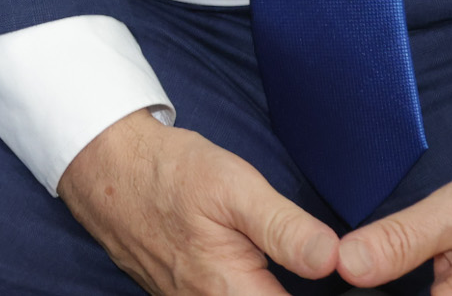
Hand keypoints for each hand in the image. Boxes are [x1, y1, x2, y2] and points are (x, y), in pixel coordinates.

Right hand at [57, 110, 339, 294]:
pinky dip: (248, 289)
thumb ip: (285, 229)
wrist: (106, 167)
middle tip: (314, 265)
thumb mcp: (234, 186)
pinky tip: (258, 271)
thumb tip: (333, 260)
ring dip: (267, 290)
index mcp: (230, 292)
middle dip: (292, 291)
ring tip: (286, 266)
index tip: (344, 282)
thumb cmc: (169, 172)